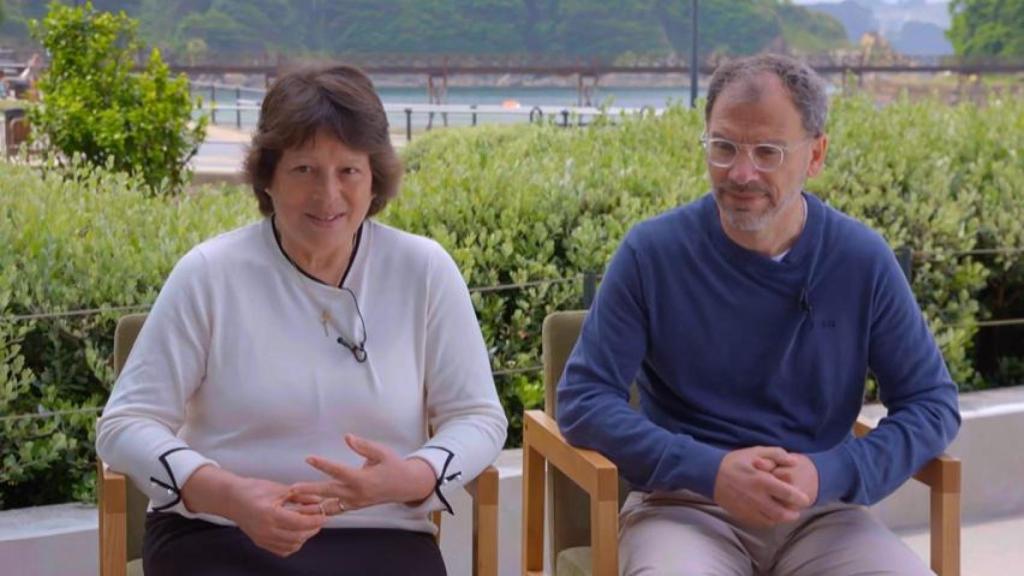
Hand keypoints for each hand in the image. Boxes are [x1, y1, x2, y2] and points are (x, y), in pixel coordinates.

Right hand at [181, 465, 325, 557]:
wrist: (232, 499)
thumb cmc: (252, 490)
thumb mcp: (278, 489)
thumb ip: (300, 496)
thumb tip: (318, 500)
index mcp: (269, 514)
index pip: (299, 523)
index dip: (314, 520)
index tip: (324, 515)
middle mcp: (265, 530)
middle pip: (297, 536)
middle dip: (312, 528)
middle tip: (320, 518)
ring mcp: (262, 538)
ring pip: (292, 545)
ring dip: (304, 536)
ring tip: (310, 524)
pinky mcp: (261, 542)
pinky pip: (283, 550)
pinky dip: (294, 543)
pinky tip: (297, 533)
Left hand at [289, 434, 436, 510]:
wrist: (405, 486)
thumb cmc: (393, 465)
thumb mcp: (383, 452)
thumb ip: (364, 446)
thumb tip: (347, 437)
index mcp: (363, 479)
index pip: (339, 471)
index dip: (323, 464)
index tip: (308, 458)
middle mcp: (357, 493)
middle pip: (329, 492)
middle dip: (310, 490)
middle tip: (292, 488)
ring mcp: (355, 503)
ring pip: (329, 506)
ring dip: (311, 506)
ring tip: (294, 505)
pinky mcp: (353, 507)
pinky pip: (334, 510)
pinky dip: (320, 511)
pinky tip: (306, 510)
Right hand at [713, 446, 810, 526]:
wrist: (710, 474)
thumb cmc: (735, 461)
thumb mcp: (755, 451)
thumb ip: (777, 454)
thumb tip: (794, 460)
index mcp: (763, 481)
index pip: (789, 495)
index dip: (800, 499)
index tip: (805, 499)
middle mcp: (757, 498)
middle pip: (782, 514)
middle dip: (793, 514)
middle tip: (796, 510)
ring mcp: (749, 509)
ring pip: (772, 521)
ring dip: (781, 519)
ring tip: (784, 513)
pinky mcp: (742, 515)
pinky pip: (760, 523)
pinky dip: (769, 521)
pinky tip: (769, 515)